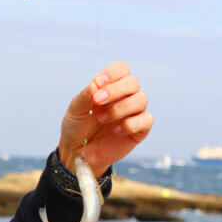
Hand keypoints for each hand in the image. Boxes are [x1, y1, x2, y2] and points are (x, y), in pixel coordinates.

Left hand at [58, 61, 152, 177]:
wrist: (78, 152)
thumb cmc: (77, 127)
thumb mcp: (76, 109)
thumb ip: (86, 95)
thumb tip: (96, 84)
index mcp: (110, 87)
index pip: (122, 69)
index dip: (112, 73)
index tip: (98, 83)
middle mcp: (124, 97)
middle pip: (133, 82)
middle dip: (115, 90)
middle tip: (97, 101)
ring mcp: (133, 113)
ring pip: (141, 99)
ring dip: (120, 108)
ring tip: (102, 118)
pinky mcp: (139, 130)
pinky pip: (146, 120)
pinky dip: (130, 123)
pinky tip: (116, 130)